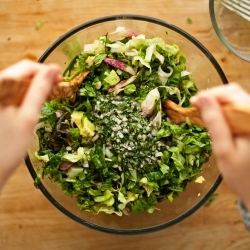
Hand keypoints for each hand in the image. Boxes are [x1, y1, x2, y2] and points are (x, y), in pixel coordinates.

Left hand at [0, 60, 60, 189]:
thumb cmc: (7, 148)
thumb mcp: (29, 117)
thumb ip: (40, 91)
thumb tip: (53, 71)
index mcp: (0, 87)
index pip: (26, 67)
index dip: (46, 71)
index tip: (60, 80)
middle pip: (20, 74)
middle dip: (40, 80)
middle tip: (56, 91)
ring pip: (16, 84)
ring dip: (33, 89)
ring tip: (45, 100)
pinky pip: (10, 94)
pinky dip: (24, 97)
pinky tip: (31, 106)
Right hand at [191, 83, 249, 210]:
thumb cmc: (242, 175)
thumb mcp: (223, 150)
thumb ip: (214, 123)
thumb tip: (202, 98)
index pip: (232, 93)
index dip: (210, 95)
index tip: (194, 102)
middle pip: (235, 94)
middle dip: (213, 99)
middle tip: (197, 109)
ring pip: (236, 100)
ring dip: (219, 105)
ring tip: (205, 115)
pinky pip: (239, 109)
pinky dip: (226, 112)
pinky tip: (218, 121)